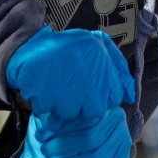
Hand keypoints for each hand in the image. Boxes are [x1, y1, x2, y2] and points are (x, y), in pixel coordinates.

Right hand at [5, 26, 134, 119]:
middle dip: (83, 106)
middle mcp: (85, 68)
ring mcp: (63, 80)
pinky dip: (45, 105)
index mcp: (100, 58)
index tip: (89, 89)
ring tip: (56, 90)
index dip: (100, 97)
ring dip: (62, 107)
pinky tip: (43, 90)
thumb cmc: (66, 49)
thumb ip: (117, 69)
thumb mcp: (97, 47)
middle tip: (71, 93)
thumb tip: (131, 94)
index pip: (112, 98)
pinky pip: (49, 111)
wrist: (27, 44)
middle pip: (93, 110)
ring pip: (71, 113)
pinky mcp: (43, 90)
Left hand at [18, 108, 130, 157]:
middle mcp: (121, 134)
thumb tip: (43, 132)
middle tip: (45, 154)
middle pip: (90, 141)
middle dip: (61, 148)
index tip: (42, 137)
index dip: (61, 129)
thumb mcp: (71, 126)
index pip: (85, 120)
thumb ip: (59, 125)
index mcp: (111, 115)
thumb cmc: (79, 140)